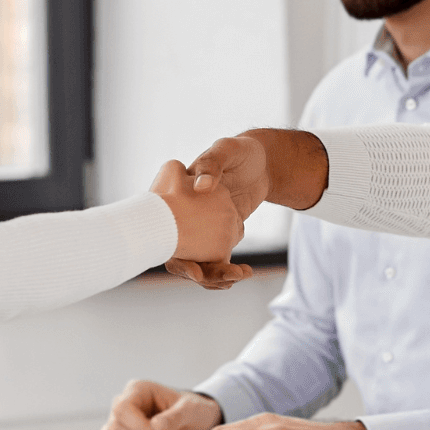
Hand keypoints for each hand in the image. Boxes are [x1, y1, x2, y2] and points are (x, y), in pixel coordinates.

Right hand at [98, 379, 221, 429]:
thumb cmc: (194, 410)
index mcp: (138, 390)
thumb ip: (175, 417)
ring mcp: (123, 421)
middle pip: (113, 426)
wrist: (197, 423)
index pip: (122, 408)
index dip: (138, 426)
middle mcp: (126, 403)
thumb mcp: (191, 410)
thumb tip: (155, 426)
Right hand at [167, 131, 329, 288]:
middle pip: (181, 253)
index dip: (176, 254)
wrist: (263, 162)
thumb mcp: (226, 149)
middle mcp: (188, 216)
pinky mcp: (222, 234)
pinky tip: (242, 273)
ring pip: (200, 261)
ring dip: (214, 275)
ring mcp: (205, 228)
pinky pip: (217, 258)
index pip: (167, 228)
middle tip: (209, 279)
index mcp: (180, 196)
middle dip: (194, 272)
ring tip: (236, 276)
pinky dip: (225, 270)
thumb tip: (202, 187)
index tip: (193, 271)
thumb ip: (212, 163)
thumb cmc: (240, 152)